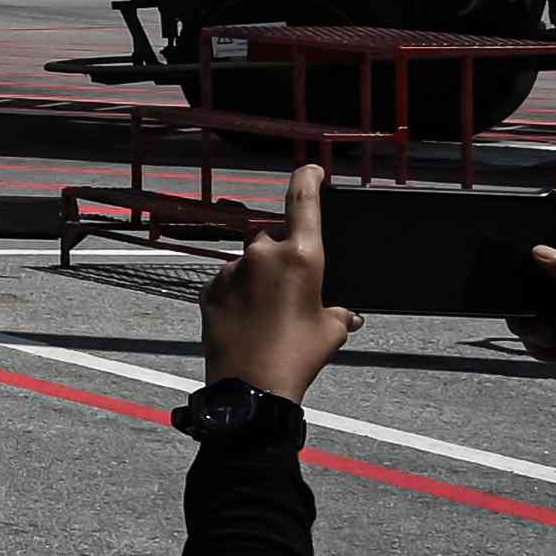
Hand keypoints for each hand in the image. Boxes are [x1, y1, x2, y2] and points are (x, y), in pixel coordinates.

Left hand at [200, 167, 358, 403]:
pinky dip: (240, 293)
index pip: (303, 202)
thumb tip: (346, 314)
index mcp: (301, 256)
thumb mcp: (331, 331)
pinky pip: (230, 282)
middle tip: (293, 295)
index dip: (308, 179)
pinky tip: (249, 320)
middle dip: (283, 260)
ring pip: (250, 263)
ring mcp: (232, 270)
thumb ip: (338, 312)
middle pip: (274, 241)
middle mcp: (262, 255)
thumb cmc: (297, 355)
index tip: (311, 168)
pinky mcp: (210, 288)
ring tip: (270, 317)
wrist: (251, 386)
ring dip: (260, 279)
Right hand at [530, 200, 555, 484]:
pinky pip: (539, 326)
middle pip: (548, 265)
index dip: (552, 222)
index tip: (524, 230)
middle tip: (536, 306)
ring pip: (537, 299)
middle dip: (530, 283)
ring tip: (547, 337)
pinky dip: (537, 339)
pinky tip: (552, 352)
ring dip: (531, 318)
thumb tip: (543, 249)